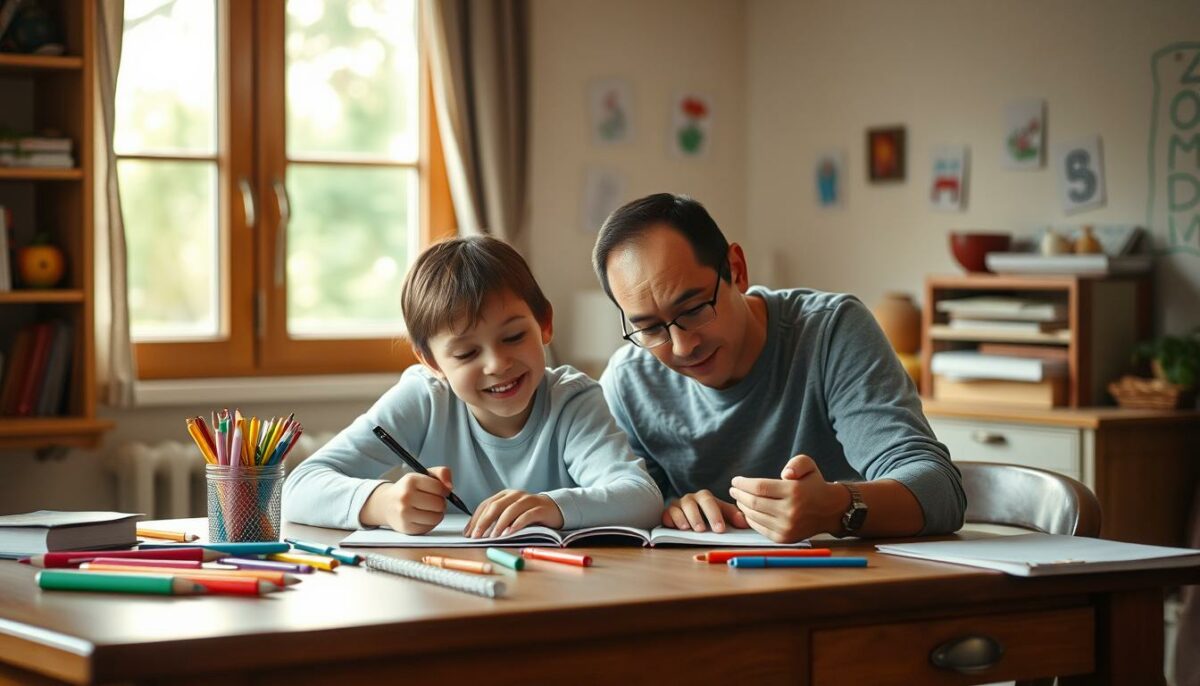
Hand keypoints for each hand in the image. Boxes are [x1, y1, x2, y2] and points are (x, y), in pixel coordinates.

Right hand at [361, 466, 453, 534]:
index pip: (439, 488)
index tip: (440, 491)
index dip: (444, 490)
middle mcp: (405, 496)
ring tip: (429, 509)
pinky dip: (430, 522)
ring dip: (437, 514)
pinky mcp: (407, 527)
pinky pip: (430, 527)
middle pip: (439, 504)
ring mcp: (405, 513)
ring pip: (436, 517)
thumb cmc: (408, 489)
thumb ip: (442, 473)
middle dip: (440, 503)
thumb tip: (450, 487)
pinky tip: (423, 517)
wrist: (386, 504)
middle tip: (433, 500)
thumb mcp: (423, 475)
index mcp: (411, 480)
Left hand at [465, 490, 563, 537]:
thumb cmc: (528, 514)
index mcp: (505, 495)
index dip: (476, 519)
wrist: (554, 509)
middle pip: (496, 506)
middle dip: (484, 522)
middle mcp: (515, 495)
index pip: (486, 504)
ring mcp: (528, 500)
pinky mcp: (540, 509)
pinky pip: (527, 515)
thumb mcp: (510, 514)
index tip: (469, 533)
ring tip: (493, 537)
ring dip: (500, 524)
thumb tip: (476, 532)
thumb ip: (495, 519)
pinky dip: (518, 524)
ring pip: (511, 510)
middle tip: (477, 536)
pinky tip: (511, 532)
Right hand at [661, 489, 748, 532]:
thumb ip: (734, 517)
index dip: (714, 515)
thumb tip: (744, 522)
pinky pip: (666, 514)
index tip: (720, 529)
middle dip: (697, 517)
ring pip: (678, 508)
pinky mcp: (667, 513)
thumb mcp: (723, 515)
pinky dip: (670, 520)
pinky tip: (674, 527)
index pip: (709, 501)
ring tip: (688, 529)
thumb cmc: (710, 517)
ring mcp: (677, 505)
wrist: (692, 517)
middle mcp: (690, 499)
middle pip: (692, 503)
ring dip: (683, 518)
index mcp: (704, 497)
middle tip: (702, 530)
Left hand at [728, 455, 845, 542]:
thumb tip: (785, 474)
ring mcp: (787, 527)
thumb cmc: (814, 484)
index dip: (743, 484)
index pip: (760, 487)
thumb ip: (796, 463)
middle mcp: (790, 512)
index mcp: (794, 492)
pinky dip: (750, 519)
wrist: (830, 510)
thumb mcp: (808, 465)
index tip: (735, 480)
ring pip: (754, 516)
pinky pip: (760, 528)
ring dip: (742, 506)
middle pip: (754, 502)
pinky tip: (747, 511)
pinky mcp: (784, 538)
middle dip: (739, 495)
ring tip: (739, 498)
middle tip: (733, 489)